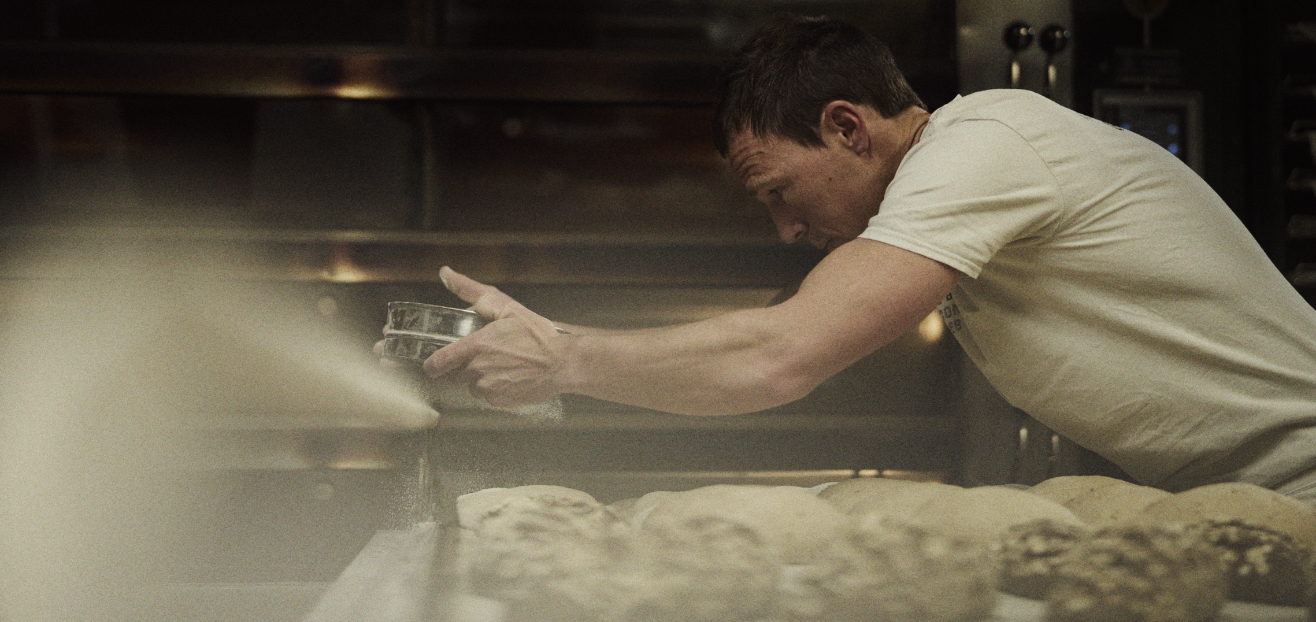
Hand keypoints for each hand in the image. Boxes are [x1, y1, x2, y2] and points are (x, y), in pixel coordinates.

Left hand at [423, 267, 567, 406]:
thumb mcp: (506, 307)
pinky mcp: (499, 401)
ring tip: (503, 367)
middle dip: (465, 367)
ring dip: (481, 379)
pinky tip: (511, 378)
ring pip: (472, 387)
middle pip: (456, 375)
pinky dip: (495, 389)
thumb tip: (446, 273)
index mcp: (476, 345)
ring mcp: (488, 387)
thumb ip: (471, 291)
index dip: (432, 365)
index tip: (432, 365)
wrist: (563, 363)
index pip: (439, 361)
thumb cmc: (538, 335)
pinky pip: (488, 397)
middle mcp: (478, 369)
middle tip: (487, 357)